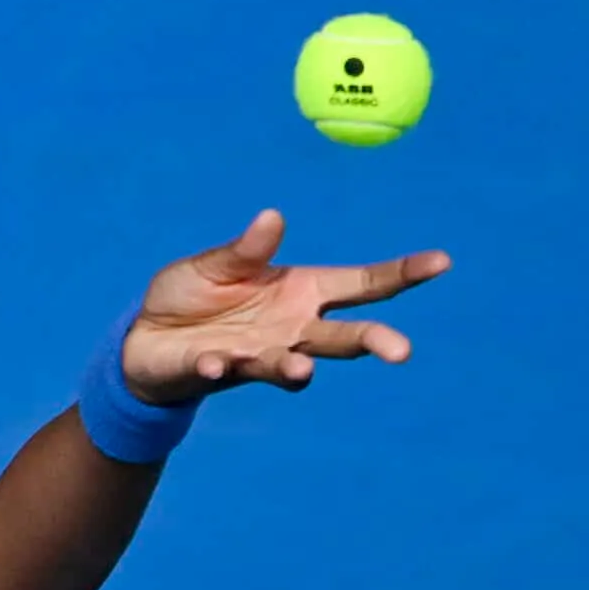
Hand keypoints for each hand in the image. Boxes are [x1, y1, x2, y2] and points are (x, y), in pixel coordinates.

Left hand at [124, 209, 449, 404]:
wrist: (145, 340)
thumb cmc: (192, 295)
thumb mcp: (216, 264)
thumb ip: (246, 251)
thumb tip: (272, 218)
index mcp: (303, 291)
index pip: (363, 284)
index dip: (403, 273)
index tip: (443, 261)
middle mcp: (292, 327)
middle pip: (345, 337)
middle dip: (374, 342)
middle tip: (402, 351)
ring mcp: (260, 354)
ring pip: (292, 364)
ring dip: (295, 368)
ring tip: (300, 370)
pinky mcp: (220, 371)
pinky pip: (224, 370)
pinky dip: (217, 366)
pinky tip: (211, 362)